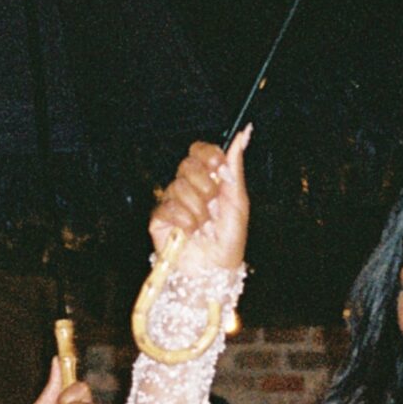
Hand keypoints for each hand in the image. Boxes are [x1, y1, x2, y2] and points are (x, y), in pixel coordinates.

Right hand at [149, 131, 250, 275]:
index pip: (199, 151)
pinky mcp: (159, 219)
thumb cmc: (229, 240)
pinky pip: (167, 207)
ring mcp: (172, 202)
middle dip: (205, 186)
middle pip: (187, 165)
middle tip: (213, 205)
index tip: (218, 166)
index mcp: (208, 180)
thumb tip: (243, 133)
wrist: (214, 271)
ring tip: (203, 227)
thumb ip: (235, 167)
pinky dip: (183, 221)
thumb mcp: (238, 201)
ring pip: (178, 187)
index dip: (206, 154)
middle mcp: (188, 187)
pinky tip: (190, 232)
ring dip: (197, 210)